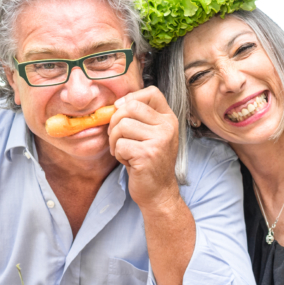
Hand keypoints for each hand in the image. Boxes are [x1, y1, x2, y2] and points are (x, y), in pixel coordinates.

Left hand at [107, 86, 179, 209]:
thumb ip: (140, 117)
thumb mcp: (151, 135)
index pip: (151, 92)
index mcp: (168, 119)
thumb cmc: (149, 162)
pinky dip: (118, 155)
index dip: (131, 98)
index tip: (122, 110)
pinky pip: (120, 145)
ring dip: (115, 141)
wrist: (158, 192)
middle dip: (115, 122)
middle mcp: (167, 127)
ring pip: (122, 126)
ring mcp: (159, 140)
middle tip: (116, 138)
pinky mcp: (147, 154)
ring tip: (124, 152)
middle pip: (130, 107)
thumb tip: (116, 104)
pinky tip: (128, 162)